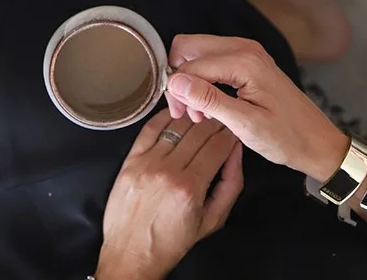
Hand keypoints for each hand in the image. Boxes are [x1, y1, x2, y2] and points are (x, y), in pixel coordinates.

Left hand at [96, 109, 243, 279]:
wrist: (131, 254)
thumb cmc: (172, 241)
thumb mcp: (212, 220)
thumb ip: (230, 185)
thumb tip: (236, 152)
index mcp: (190, 188)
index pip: (218, 146)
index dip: (230, 133)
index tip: (235, 128)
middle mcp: (168, 171)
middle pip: (199, 132)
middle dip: (216, 122)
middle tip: (222, 118)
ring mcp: (147, 163)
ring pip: (177, 126)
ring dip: (193, 116)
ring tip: (202, 113)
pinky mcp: (131, 160)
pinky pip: (151, 128)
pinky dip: (166, 117)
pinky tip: (176, 114)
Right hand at [166, 35, 346, 181]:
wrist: (316, 140)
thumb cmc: (285, 137)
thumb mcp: (245, 124)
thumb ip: (210, 100)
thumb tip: (175, 82)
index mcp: (244, 61)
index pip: (192, 64)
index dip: (177, 89)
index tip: (179, 115)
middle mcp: (244, 47)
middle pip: (190, 46)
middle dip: (180, 77)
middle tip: (184, 111)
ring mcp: (246, 51)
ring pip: (199, 52)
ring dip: (191, 80)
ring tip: (200, 114)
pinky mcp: (248, 60)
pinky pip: (213, 59)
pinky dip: (204, 79)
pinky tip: (210, 106)